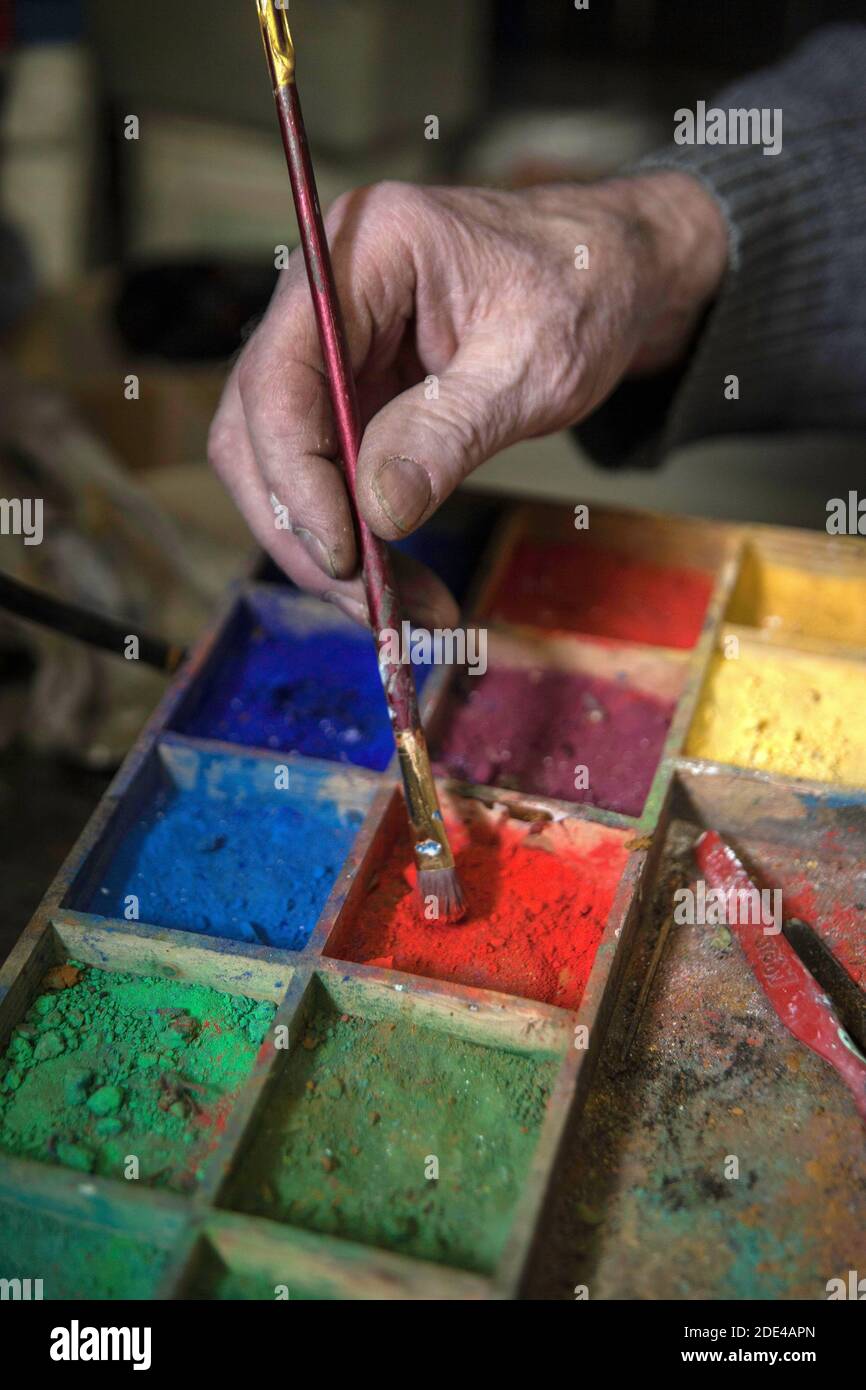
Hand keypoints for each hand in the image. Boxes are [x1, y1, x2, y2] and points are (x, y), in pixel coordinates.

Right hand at [208, 171, 727, 625]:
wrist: (612, 276)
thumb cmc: (583, 292)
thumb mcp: (533, 365)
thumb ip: (450, 432)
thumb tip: (378, 513)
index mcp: (361, 250)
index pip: (278, 375)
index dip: (296, 475)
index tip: (345, 554)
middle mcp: (321, 295)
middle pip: (258, 428)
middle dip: (304, 528)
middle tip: (370, 605)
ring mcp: (328, 348)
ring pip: (279, 464)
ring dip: (326, 547)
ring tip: (398, 608)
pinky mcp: (347, 393)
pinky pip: (323, 474)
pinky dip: (354, 533)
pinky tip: (399, 582)